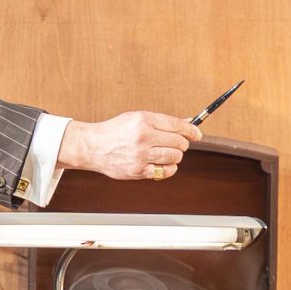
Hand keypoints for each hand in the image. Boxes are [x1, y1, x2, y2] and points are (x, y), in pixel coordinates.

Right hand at [58, 110, 200, 181]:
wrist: (93, 147)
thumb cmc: (116, 131)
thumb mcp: (137, 118)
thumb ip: (163, 122)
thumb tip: (189, 123)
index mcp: (143, 120)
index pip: (176, 125)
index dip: (191, 130)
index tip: (197, 134)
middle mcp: (143, 137)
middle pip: (179, 142)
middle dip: (182, 144)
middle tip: (177, 144)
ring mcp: (141, 155)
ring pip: (175, 157)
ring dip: (175, 156)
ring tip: (166, 153)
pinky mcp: (138, 171)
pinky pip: (165, 171)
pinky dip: (168, 169)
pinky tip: (162, 164)